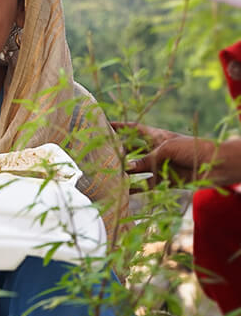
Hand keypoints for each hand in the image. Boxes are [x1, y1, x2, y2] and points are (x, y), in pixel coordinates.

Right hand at [112, 121, 240, 186]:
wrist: (216, 165)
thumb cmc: (193, 149)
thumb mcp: (167, 149)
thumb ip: (146, 159)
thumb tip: (128, 168)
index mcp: (157, 137)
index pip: (135, 129)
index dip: (120, 127)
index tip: (104, 125)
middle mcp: (155, 151)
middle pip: (132, 150)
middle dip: (117, 150)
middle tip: (99, 153)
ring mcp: (159, 166)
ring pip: (136, 168)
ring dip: (123, 170)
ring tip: (107, 172)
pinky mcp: (164, 180)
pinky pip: (145, 185)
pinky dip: (134, 188)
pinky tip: (122, 190)